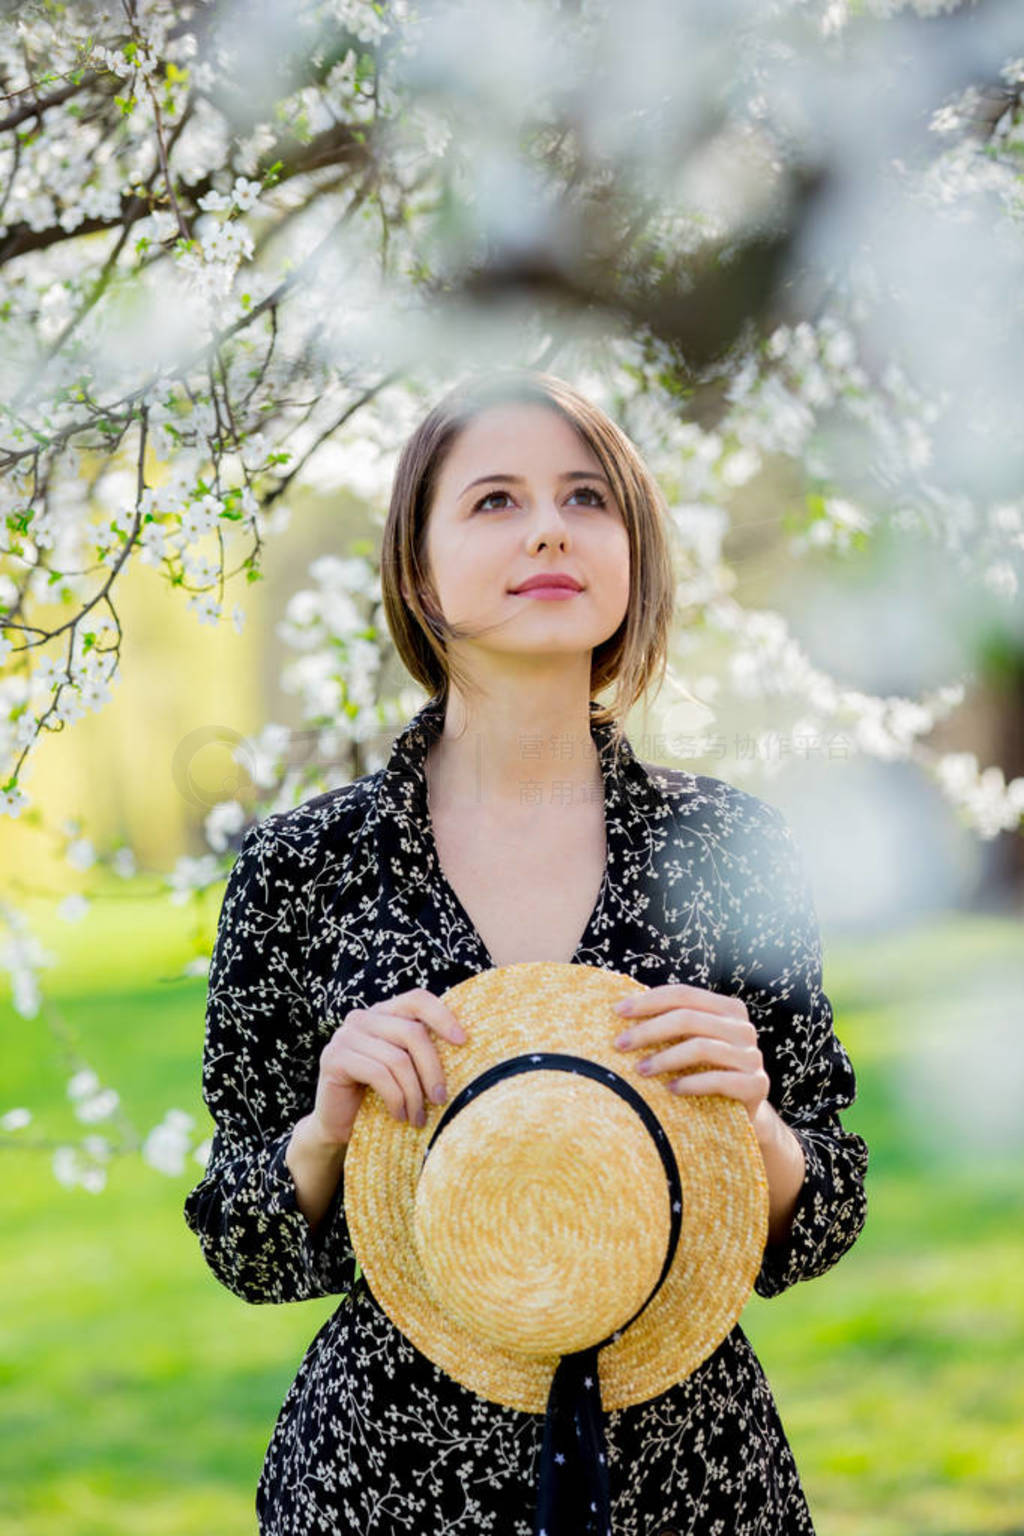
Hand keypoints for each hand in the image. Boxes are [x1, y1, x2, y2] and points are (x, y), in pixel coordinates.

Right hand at [311, 987, 466, 1145]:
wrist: (339, 1125)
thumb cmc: (380, 1096)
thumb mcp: (406, 1069)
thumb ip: (422, 1051)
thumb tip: (467, 1046)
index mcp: (383, 1012)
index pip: (417, 999)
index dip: (442, 1016)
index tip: (463, 1041)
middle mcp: (362, 1017)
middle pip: (412, 1032)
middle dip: (432, 1069)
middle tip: (441, 1098)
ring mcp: (345, 1036)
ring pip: (397, 1059)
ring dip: (414, 1094)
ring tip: (419, 1117)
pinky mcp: (334, 1058)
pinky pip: (378, 1074)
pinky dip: (395, 1099)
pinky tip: (400, 1115)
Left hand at [612, 981, 769, 1124]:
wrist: (742, 1113)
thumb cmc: (705, 1071)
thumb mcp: (690, 1041)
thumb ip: (671, 1022)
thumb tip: (620, 1007)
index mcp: (728, 1008)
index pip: (683, 994)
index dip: (648, 1000)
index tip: (617, 1012)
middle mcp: (744, 1027)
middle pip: (688, 1018)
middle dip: (649, 1030)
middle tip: (620, 1044)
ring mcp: (752, 1056)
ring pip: (701, 1047)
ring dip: (664, 1058)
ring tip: (640, 1070)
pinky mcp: (756, 1085)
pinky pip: (718, 1080)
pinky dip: (689, 1083)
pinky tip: (670, 1089)